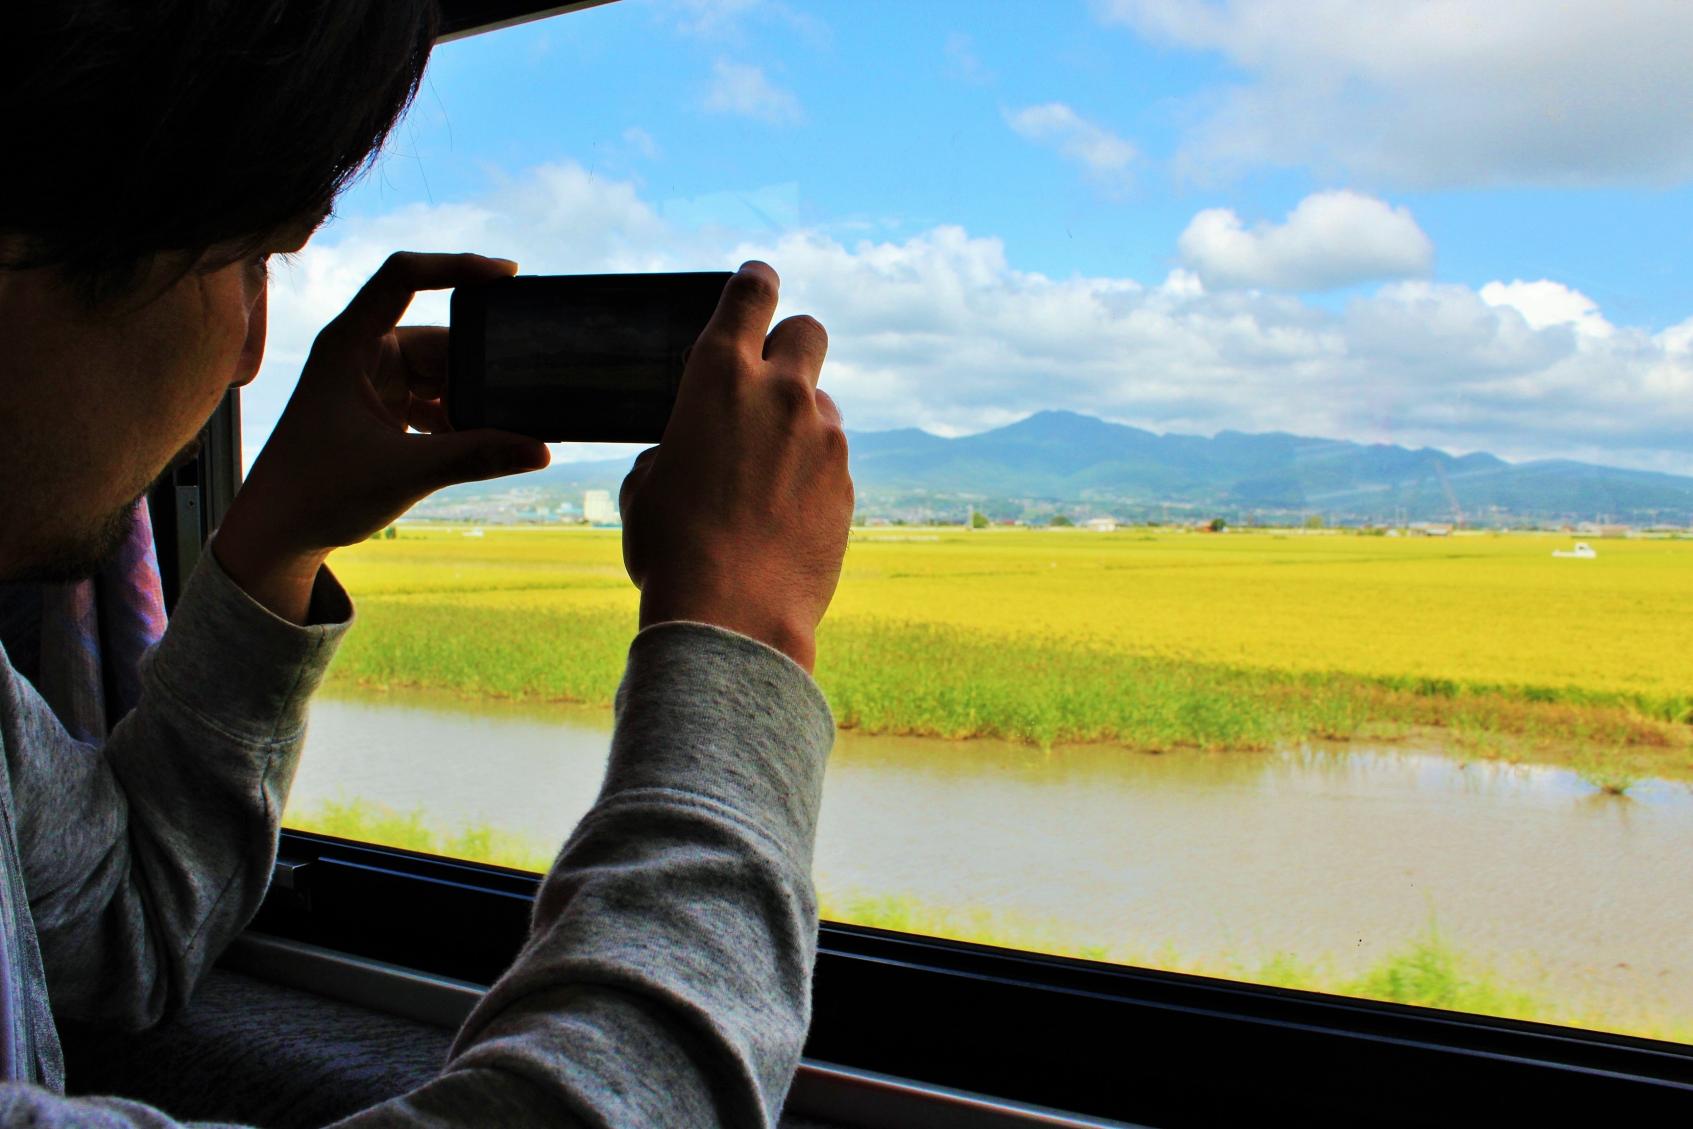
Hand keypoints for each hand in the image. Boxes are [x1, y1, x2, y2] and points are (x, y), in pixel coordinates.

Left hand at [215, 252, 550, 621]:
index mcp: (349, 344)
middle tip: (522, 393)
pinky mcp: (382, 409)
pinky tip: (482, 446)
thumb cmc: (319, 493)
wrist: (279, 535)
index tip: (508, 275)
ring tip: (505, 430)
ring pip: (440, 373)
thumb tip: (542, 449)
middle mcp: (360, 353)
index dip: (455, 266)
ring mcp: (371, 381)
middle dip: (479, 367)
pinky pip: (433, 399)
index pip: (402, 277)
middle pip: (436, 338)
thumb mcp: (404, 472)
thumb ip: (475, 456)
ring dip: (470, 400)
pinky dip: (458, 420)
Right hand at [619, 261, 851, 671]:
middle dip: (792, 343)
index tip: (758, 280)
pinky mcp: (848, 482)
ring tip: (765, 476)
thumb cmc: (672, 550)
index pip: (750, 294)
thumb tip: (687, 453)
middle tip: (772, 375)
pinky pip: (831, 459)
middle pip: (808, 331)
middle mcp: (781, 393)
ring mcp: (824, 437)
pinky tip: (784, 514)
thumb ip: (671, 448)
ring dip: (800, 422)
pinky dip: (811, 473)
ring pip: (821, 405)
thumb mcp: (645, 487)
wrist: (732, 616)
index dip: (755, 281)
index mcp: (718, 377)